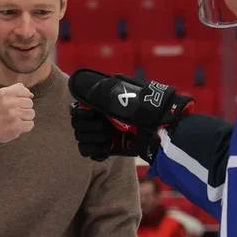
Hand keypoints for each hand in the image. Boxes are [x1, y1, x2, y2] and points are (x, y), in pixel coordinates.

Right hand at [0, 83, 34, 143]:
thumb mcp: (1, 94)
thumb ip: (16, 89)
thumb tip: (31, 95)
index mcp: (4, 93)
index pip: (26, 92)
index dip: (24, 98)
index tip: (16, 103)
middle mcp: (7, 103)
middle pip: (30, 103)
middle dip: (25, 108)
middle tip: (15, 112)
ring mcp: (12, 116)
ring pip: (31, 113)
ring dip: (26, 117)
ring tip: (16, 119)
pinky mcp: (16, 127)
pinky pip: (30, 124)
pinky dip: (26, 126)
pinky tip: (17, 126)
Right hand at [68, 70, 192, 161]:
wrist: (160, 128)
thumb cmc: (144, 107)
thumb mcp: (121, 91)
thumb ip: (97, 90)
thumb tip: (79, 85)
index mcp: (101, 103)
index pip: (76, 109)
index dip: (80, 114)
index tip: (91, 113)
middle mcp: (100, 117)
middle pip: (76, 125)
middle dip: (88, 126)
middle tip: (103, 126)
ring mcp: (103, 133)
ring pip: (80, 139)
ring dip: (92, 138)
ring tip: (107, 137)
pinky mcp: (108, 148)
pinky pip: (88, 151)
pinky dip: (94, 150)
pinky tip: (106, 147)